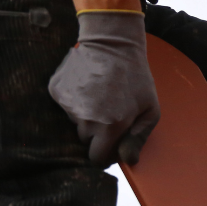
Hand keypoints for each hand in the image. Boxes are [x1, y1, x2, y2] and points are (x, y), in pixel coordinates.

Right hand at [49, 11, 159, 167]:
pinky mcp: (56, 90)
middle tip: (110, 115)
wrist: (112, 44)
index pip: (97, 158)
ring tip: (101, 97)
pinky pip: (65, 106)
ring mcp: (68, 104)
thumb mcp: (149, 111)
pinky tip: (89, 87)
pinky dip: (76, 101)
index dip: (105, 155)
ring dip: (87, 116)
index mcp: (109, 127)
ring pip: (75, 123)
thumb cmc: (136, 79)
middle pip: (85, 141)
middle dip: (97, 135)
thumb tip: (128, 161)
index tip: (111, 148)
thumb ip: (138, 139)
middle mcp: (85, 119)